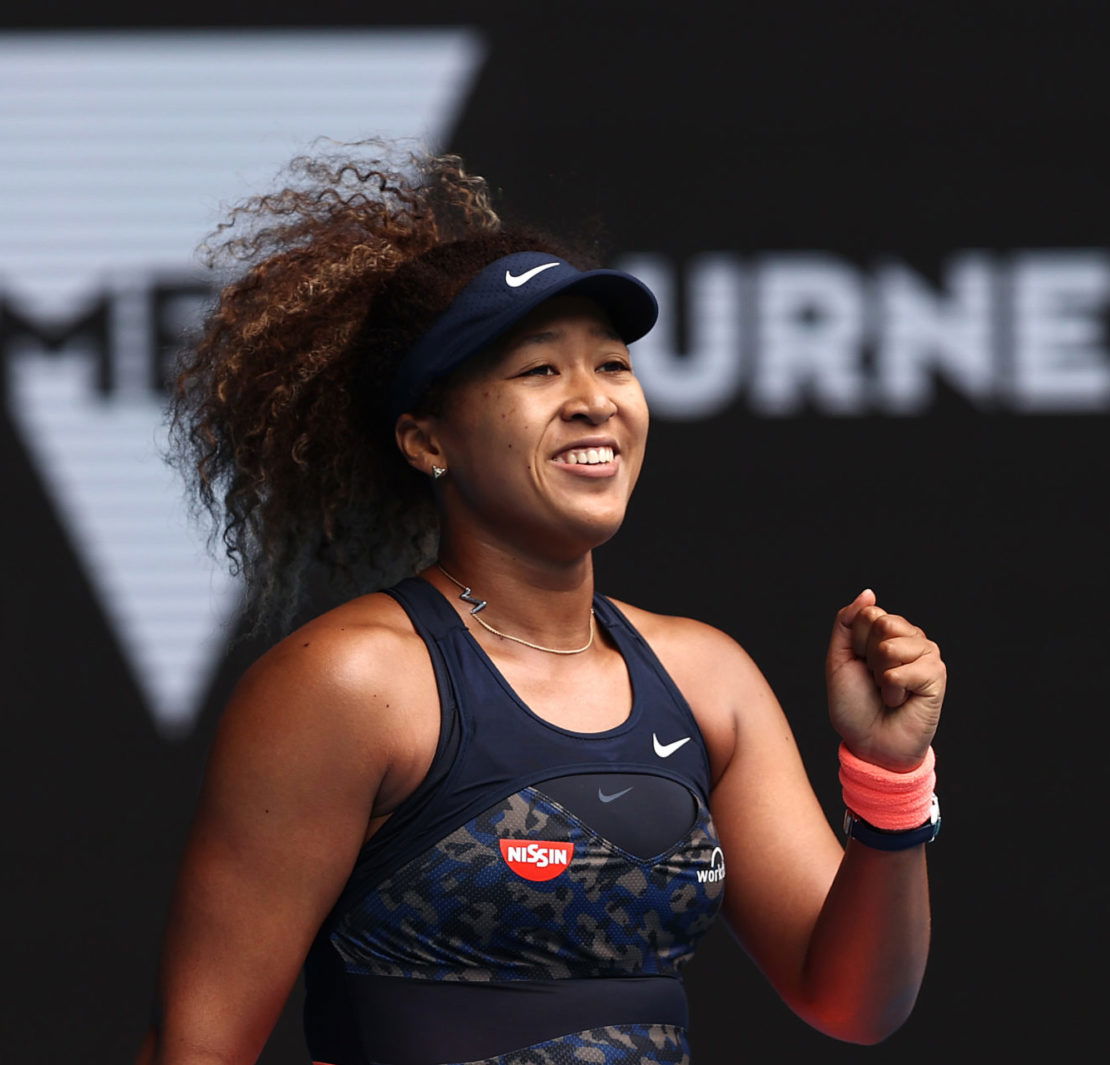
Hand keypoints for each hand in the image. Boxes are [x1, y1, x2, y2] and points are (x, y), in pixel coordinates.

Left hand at [825, 589, 944, 770]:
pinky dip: (892, 690)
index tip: (860, 665)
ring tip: (888, 691)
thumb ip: (848, 622)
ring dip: (880, 675)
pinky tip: (900, 701)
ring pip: (891, 647)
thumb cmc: (853, 704)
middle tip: (875, 680)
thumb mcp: (839, 659)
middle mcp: (910, 638)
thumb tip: (869, 593)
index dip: (856, 643)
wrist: (869, 743)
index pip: (868, 613)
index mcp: (887, 632)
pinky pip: (902, 670)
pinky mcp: (936, 676)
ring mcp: (926, 655)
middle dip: (868, 656)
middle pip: (882, 623)